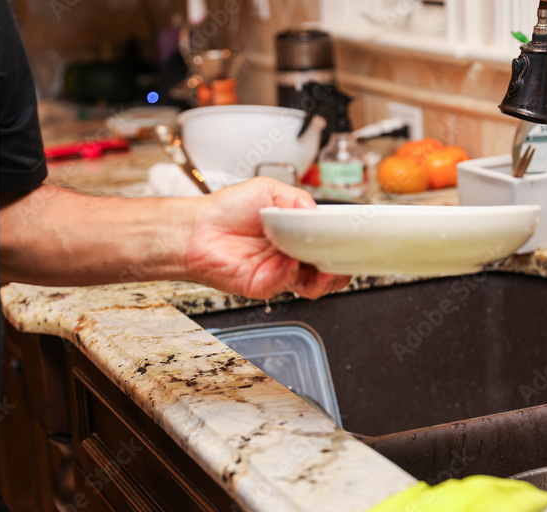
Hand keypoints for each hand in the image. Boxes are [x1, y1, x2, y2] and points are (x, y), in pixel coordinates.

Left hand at [183, 177, 351, 299]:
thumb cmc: (226, 210)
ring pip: (314, 286)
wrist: (197, 229)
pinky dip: (292, 273)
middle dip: (340, 268)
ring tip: (323, 264)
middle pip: (328, 272)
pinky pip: (287, 283)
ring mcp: (279, 273)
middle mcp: (291, 257)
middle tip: (342, 256)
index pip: (328, 246)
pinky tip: (289, 260)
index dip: (341, 246)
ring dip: (324, 277)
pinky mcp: (265, 285)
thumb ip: (298, 199)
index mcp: (295, 235)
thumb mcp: (268, 190)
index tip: (349, 240)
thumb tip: (318, 211)